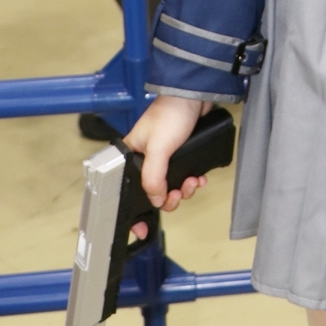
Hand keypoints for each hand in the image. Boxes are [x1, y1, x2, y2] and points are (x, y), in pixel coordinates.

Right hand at [123, 95, 209, 238]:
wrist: (195, 97)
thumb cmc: (171, 114)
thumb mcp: (159, 149)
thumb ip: (153, 177)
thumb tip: (156, 200)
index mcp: (131, 156)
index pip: (126, 190)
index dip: (133, 211)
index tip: (142, 227)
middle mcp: (145, 159)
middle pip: (153, 193)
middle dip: (168, 198)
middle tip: (177, 194)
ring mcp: (164, 158)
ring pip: (171, 186)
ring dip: (183, 189)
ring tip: (192, 181)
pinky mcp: (181, 155)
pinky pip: (184, 177)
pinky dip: (192, 180)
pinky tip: (199, 176)